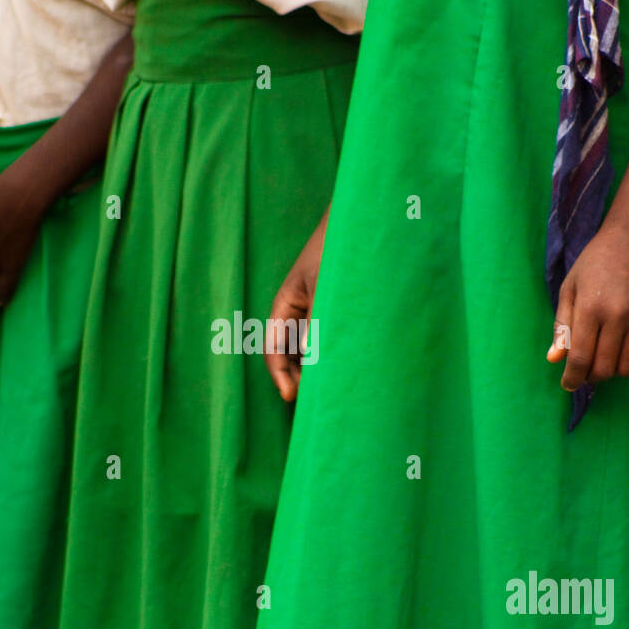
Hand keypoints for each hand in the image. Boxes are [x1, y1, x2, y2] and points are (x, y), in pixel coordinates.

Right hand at [266, 209, 327, 402]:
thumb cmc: (333, 250)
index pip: (273, 349)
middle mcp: (296, 315)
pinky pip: (325, 343)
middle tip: (315, 401)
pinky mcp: (332, 317)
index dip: (279, 376)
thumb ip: (317, 318)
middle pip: (288, 357)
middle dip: (298, 379)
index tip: (290, 397)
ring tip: (331, 391)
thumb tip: (310, 353)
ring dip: (315, 371)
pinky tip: (344, 369)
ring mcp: (314, 317)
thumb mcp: (323, 284)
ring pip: (307, 354)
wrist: (355, 226)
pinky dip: (329, 357)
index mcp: (283, 307)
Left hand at [546, 206, 628, 390]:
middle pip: (604, 369)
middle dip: (591, 375)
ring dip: (614, 370)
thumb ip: (563, 326)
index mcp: (590, 309)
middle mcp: (619, 317)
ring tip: (607, 356)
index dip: (572, 378)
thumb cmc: (597, 262)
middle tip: (587, 367)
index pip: (580, 359)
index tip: (568, 385)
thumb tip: (555, 360)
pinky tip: (627, 346)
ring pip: (628, 368)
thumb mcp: (571, 288)